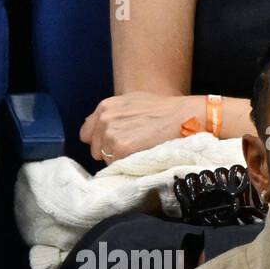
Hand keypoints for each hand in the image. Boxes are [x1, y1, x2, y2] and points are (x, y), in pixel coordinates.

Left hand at [79, 92, 203, 163]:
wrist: (182, 117)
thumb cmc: (164, 109)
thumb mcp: (132, 102)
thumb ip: (113, 114)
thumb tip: (99, 128)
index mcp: (105, 107)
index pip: (87, 134)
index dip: (101, 141)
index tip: (115, 145)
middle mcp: (104, 120)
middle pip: (96, 149)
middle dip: (110, 152)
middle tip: (131, 151)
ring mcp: (111, 135)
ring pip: (107, 159)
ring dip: (120, 160)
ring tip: (138, 154)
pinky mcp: (121, 149)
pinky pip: (117, 166)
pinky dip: (127, 166)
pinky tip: (141, 158)